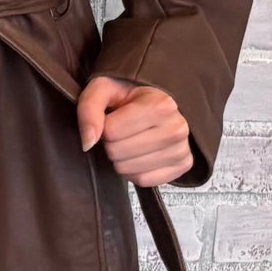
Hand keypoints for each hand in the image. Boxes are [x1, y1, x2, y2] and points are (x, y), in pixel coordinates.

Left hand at [77, 73, 194, 186]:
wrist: (158, 104)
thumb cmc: (129, 97)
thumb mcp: (104, 89)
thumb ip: (89, 109)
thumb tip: (88, 143)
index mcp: (160, 105)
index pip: (111, 132)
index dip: (104, 127)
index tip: (113, 118)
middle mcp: (176, 128)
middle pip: (117, 152)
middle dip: (111, 144)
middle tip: (121, 131)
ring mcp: (182, 149)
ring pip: (128, 169)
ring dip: (120, 159)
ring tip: (129, 142)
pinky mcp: (183, 166)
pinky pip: (143, 181)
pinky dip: (134, 172)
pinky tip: (138, 156)